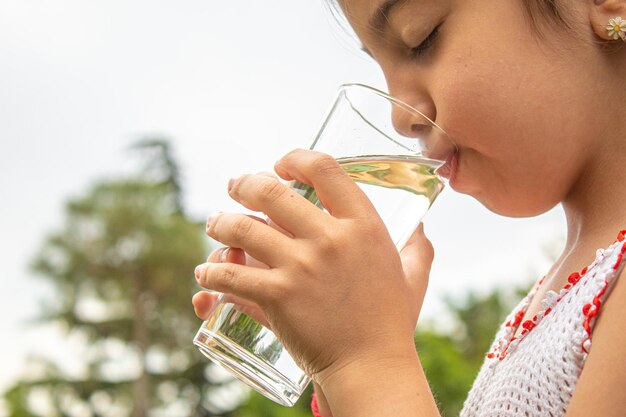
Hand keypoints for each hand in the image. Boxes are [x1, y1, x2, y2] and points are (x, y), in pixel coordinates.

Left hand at [194, 149, 433, 384]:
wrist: (371, 367)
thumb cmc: (390, 322)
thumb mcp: (412, 276)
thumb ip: (417, 246)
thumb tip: (419, 225)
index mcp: (362, 225)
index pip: (324, 168)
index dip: (295, 158)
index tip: (280, 165)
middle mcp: (330, 238)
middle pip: (271, 191)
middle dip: (244, 183)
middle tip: (234, 186)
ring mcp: (301, 266)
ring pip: (243, 228)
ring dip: (220, 223)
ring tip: (214, 224)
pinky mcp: (277, 296)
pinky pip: (232, 274)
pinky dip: (212, 272)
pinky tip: (206, 273)